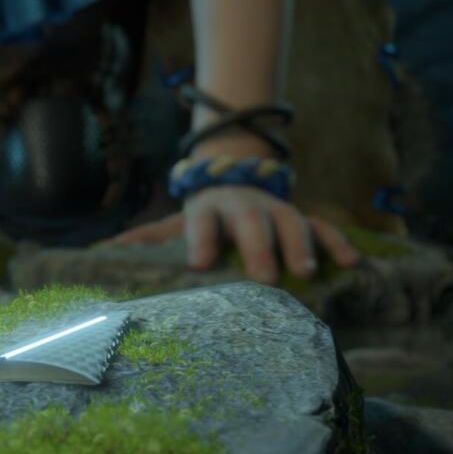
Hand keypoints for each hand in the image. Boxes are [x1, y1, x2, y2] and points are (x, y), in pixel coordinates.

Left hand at [105, 184, 361, 285]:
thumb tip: (101, 253)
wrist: (231, 176)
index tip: (198, 264)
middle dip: (258, 246)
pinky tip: (351, 262)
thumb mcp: (173, 223)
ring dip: (299, 242)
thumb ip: (145, 241)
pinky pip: (322, 225)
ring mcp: (274, 208)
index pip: (201, 221)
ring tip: (306, 270)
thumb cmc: (201, 215)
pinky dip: (336, 241)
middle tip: (263, 277)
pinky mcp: (299, 215)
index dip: (200, 239)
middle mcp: (243, 205)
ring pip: (290, 219)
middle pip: (251, 221)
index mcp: (207, 209)